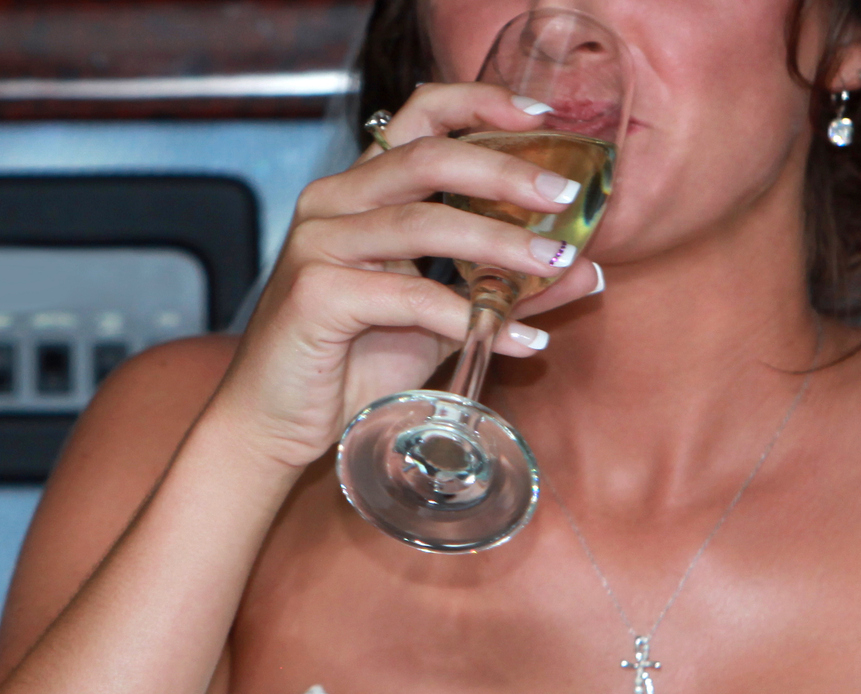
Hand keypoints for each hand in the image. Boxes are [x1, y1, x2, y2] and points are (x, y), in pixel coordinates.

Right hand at [208, 81, 607, 470]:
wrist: (276, 422)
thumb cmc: (352, 364)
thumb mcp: (440, 317)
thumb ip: (501, 286)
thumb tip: (583, 268)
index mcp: (359, 190)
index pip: (418, 117)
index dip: (479, 104)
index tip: (541, 117)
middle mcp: (333, 202)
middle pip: (428, 157)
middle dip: (506, 171)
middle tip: (564, 193)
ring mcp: (319, 244)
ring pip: (424, 223)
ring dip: (500, 244)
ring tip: (556, 263)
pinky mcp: (315, 294)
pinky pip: (410, 297)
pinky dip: (471, 318)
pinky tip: (517, 340)